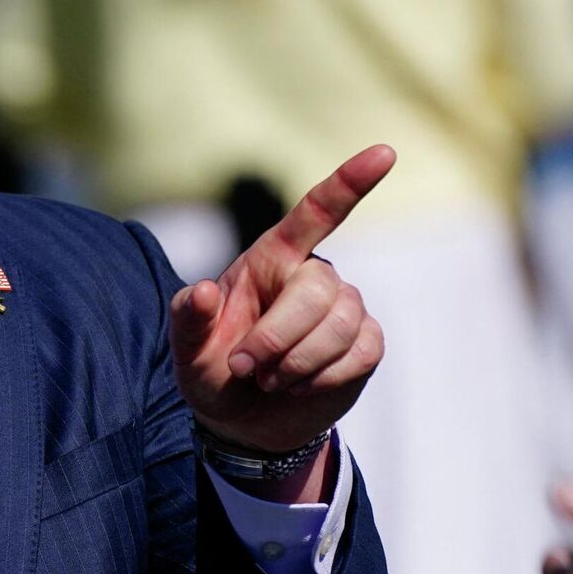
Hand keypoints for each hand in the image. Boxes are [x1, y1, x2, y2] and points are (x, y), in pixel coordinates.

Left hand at [170, 145, 391, 454]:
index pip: (316, 212)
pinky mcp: (366, 343)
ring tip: (269, 378)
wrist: (245, 420)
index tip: (385, 153)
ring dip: (297, 362)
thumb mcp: (188, 349)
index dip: (350, 182)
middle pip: (317, 290)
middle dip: (279, 337)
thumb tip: (200, 291)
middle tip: (246, 367)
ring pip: (341, 324)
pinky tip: (297, 386)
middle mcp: (313, 275)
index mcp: (271, 258)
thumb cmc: (214, 369)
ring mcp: (345, 308)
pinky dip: (321, 377)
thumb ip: (187, 320)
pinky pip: (360, 352)